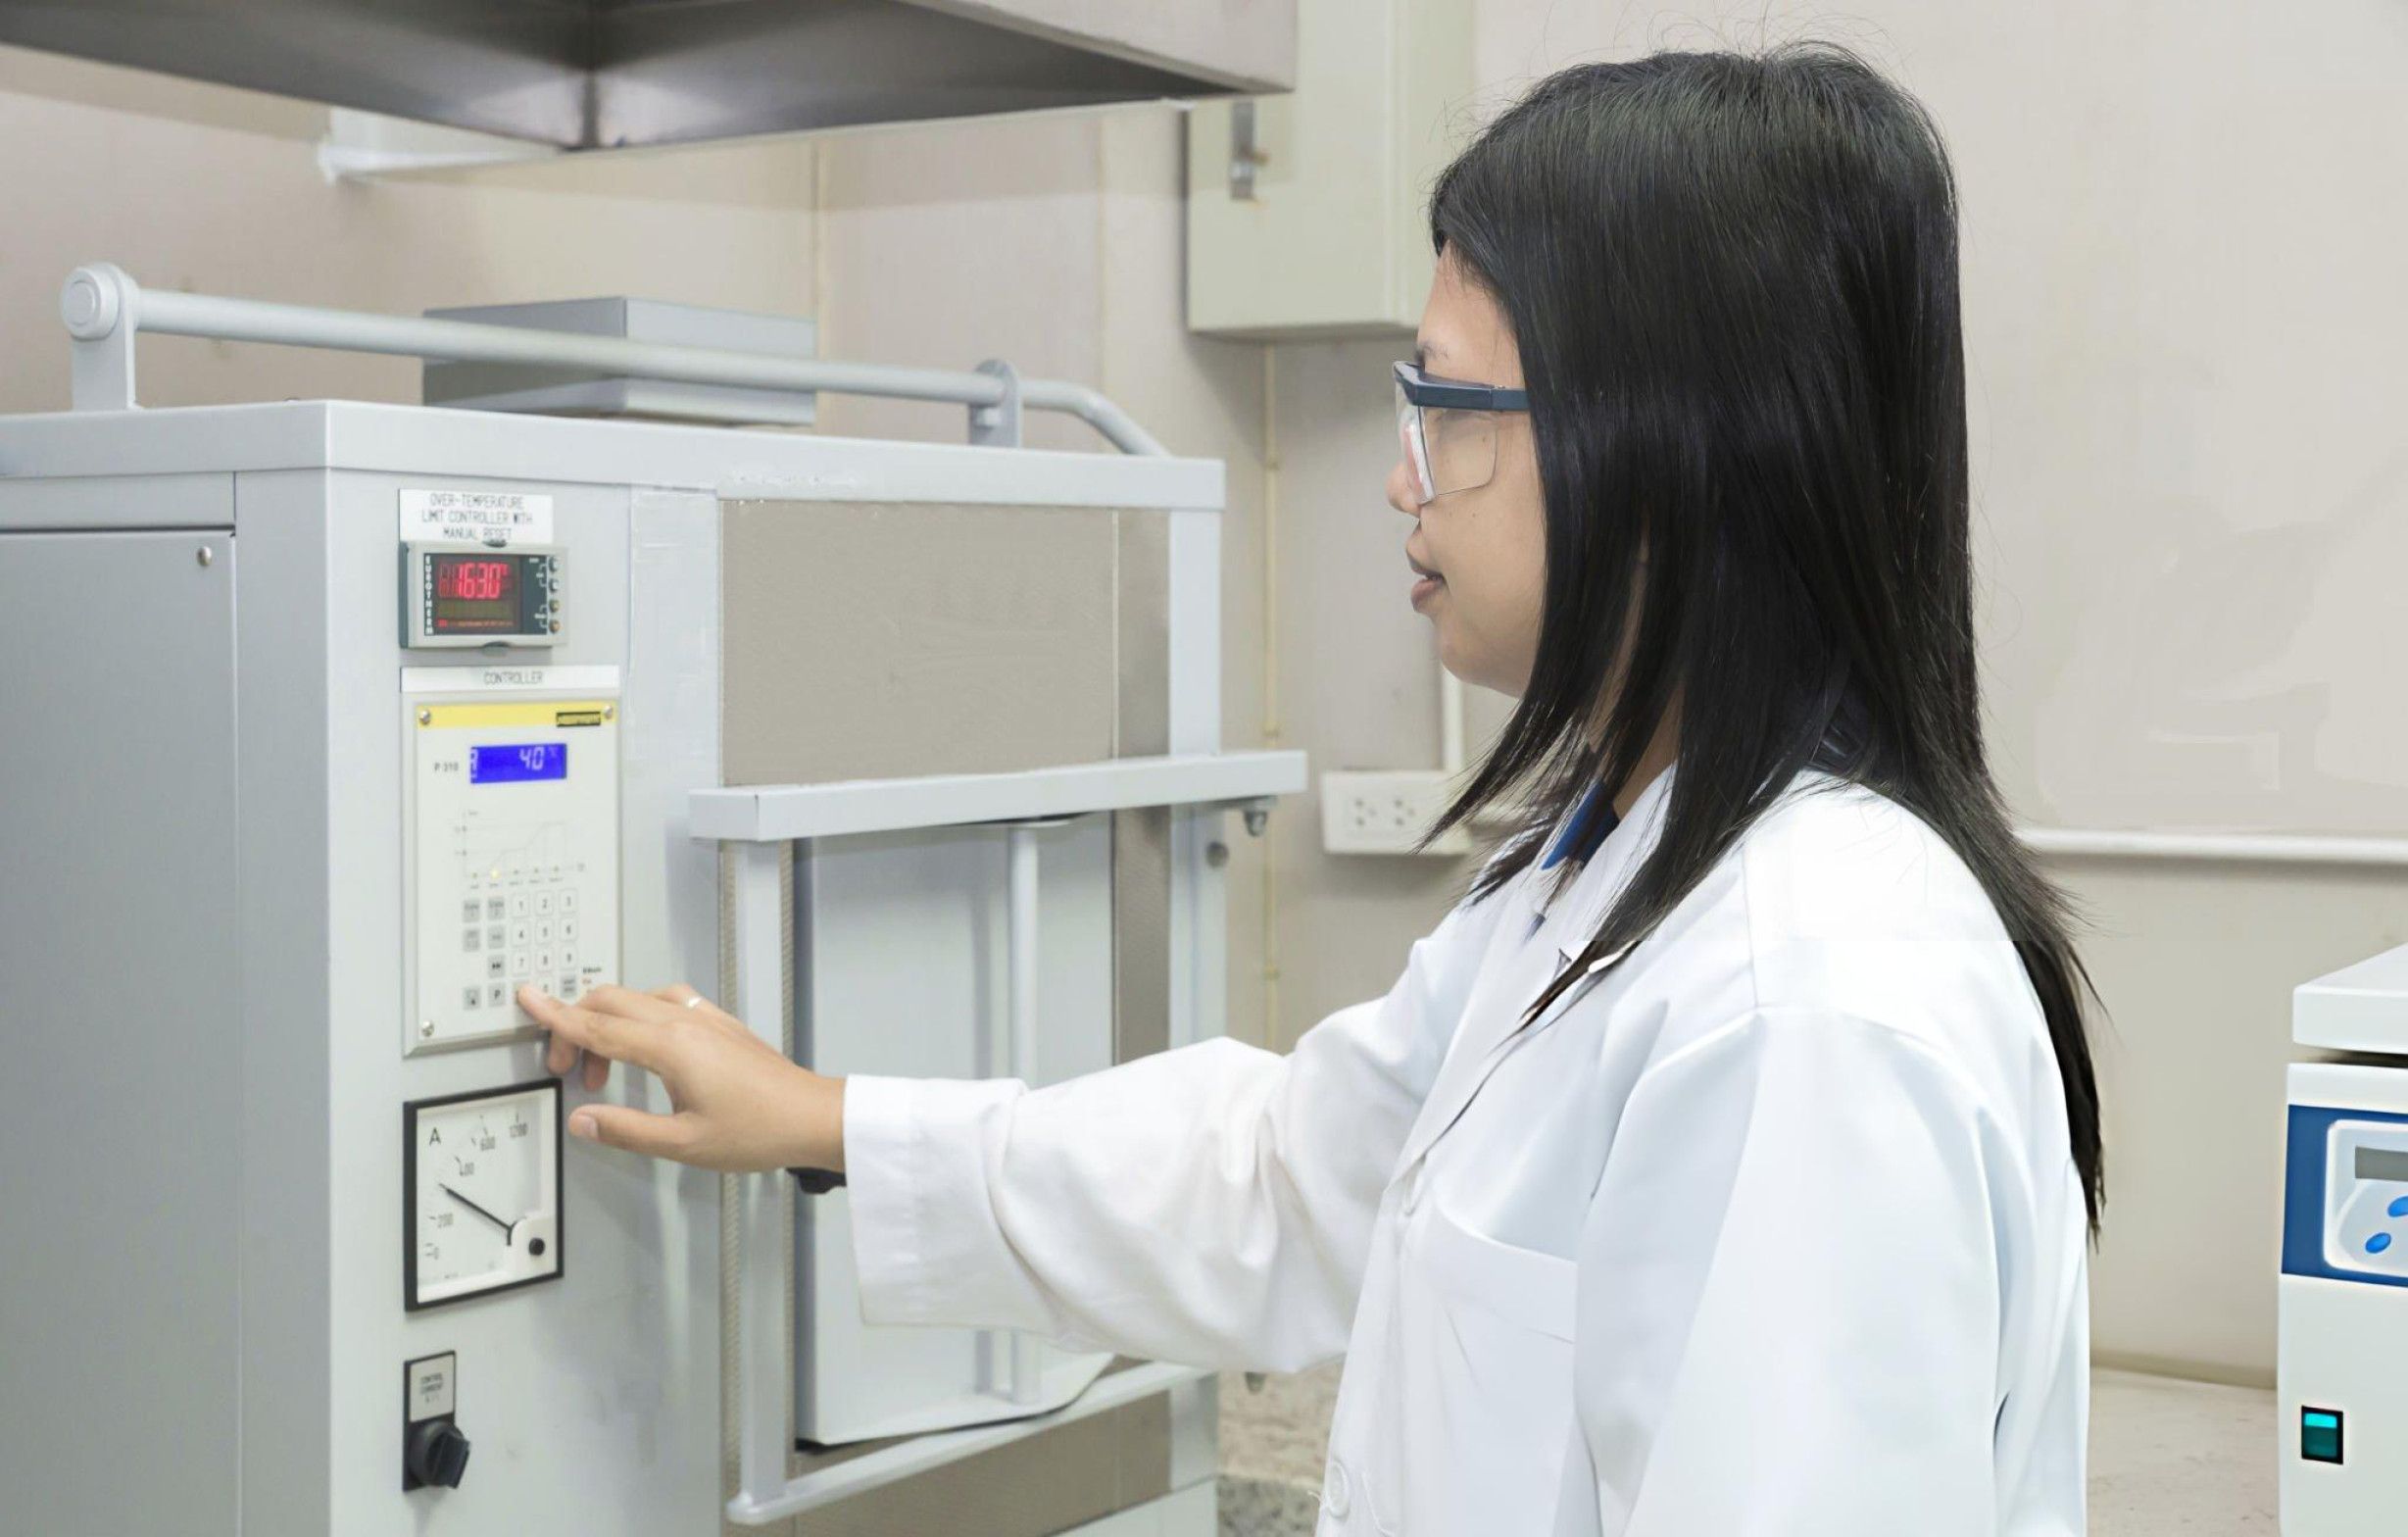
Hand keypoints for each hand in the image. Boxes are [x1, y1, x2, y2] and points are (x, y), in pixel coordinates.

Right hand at [516, 983, 844, 1173]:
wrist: (812, 1116)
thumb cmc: (760, 1130)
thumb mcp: (684, 1144)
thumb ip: (626, 1131)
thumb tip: (584, 1120)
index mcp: (671, 1047)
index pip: (597, 1025)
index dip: (555, 1016)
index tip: (527, 1000)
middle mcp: (686, 1023)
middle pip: (611, 1002)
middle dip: (576, 1025)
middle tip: (564, 1065)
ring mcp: (705, 1019)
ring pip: (637, 999)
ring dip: (609, 1024)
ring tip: (604, 1072)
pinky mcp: (720, 1024)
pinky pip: (667, 1003)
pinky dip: (639, 1018)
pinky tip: (644, 1048)